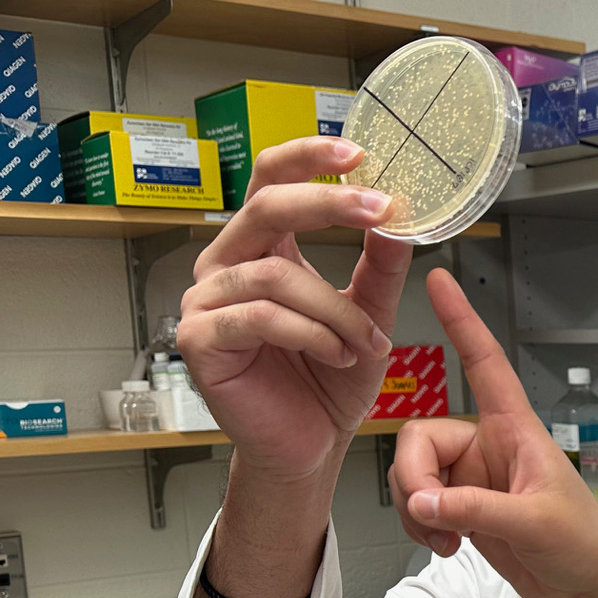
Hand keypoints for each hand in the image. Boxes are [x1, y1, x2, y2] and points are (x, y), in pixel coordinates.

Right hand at [177, 137, 406, 485]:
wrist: (311, 445)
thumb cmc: (330, 380)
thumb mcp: (369, 315)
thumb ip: (381, 267)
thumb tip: (398, 215)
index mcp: (263, 247)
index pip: (272, 180)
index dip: (308, 157)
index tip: (358, 151)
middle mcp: (228, 265)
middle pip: (265, 207)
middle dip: (327, 203)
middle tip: (379, 209)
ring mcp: (206, 301)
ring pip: (276, 276)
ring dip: (335, 308)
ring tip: (367, 342)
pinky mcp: (199, 340)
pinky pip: (259, 317)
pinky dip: (311, 334)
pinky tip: (337, 356)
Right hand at [393, 272, 597, 597]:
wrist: (585, 590)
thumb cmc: (582, 545)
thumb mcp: (534, 523)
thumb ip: (475, 509)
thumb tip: (422, 501)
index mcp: (515, 430)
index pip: (485, 365)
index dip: (463, 323)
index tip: (439, 281)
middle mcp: (488, 445)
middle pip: (419, 437)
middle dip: (413, 478)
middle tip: (431, 514)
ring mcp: (471, 476)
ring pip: (412, 473)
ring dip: (416, 508)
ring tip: (446, 538)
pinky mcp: (461, 505)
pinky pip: (417, 502)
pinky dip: (420, 524)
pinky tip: (446, 543)